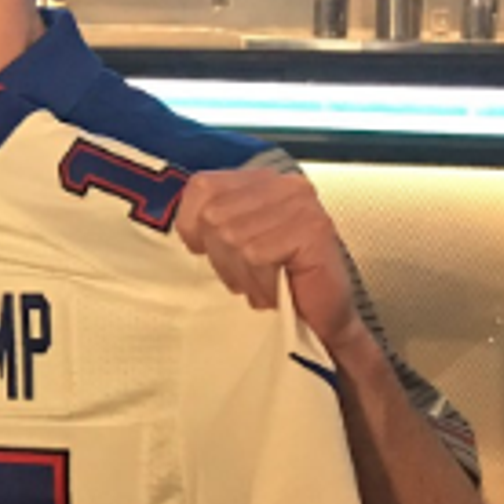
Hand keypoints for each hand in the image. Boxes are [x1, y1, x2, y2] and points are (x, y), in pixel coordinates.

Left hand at [175, 167, 367, 356]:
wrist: (323, 323)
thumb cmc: (278, 284)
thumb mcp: (236, 246)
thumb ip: (214, 223)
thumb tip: (179, 229)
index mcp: (260, 181)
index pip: (203, 186)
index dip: (193, 224)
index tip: (205, 251)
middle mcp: (282, 183)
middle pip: (214, 215)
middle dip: (222, 257)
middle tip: (247, 278)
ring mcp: (300, 203)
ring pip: (234, 237)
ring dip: (244, 274)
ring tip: (264, 285)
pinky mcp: (312, 229)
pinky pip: (258, 255)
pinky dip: (262, 281)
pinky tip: (277, 290)